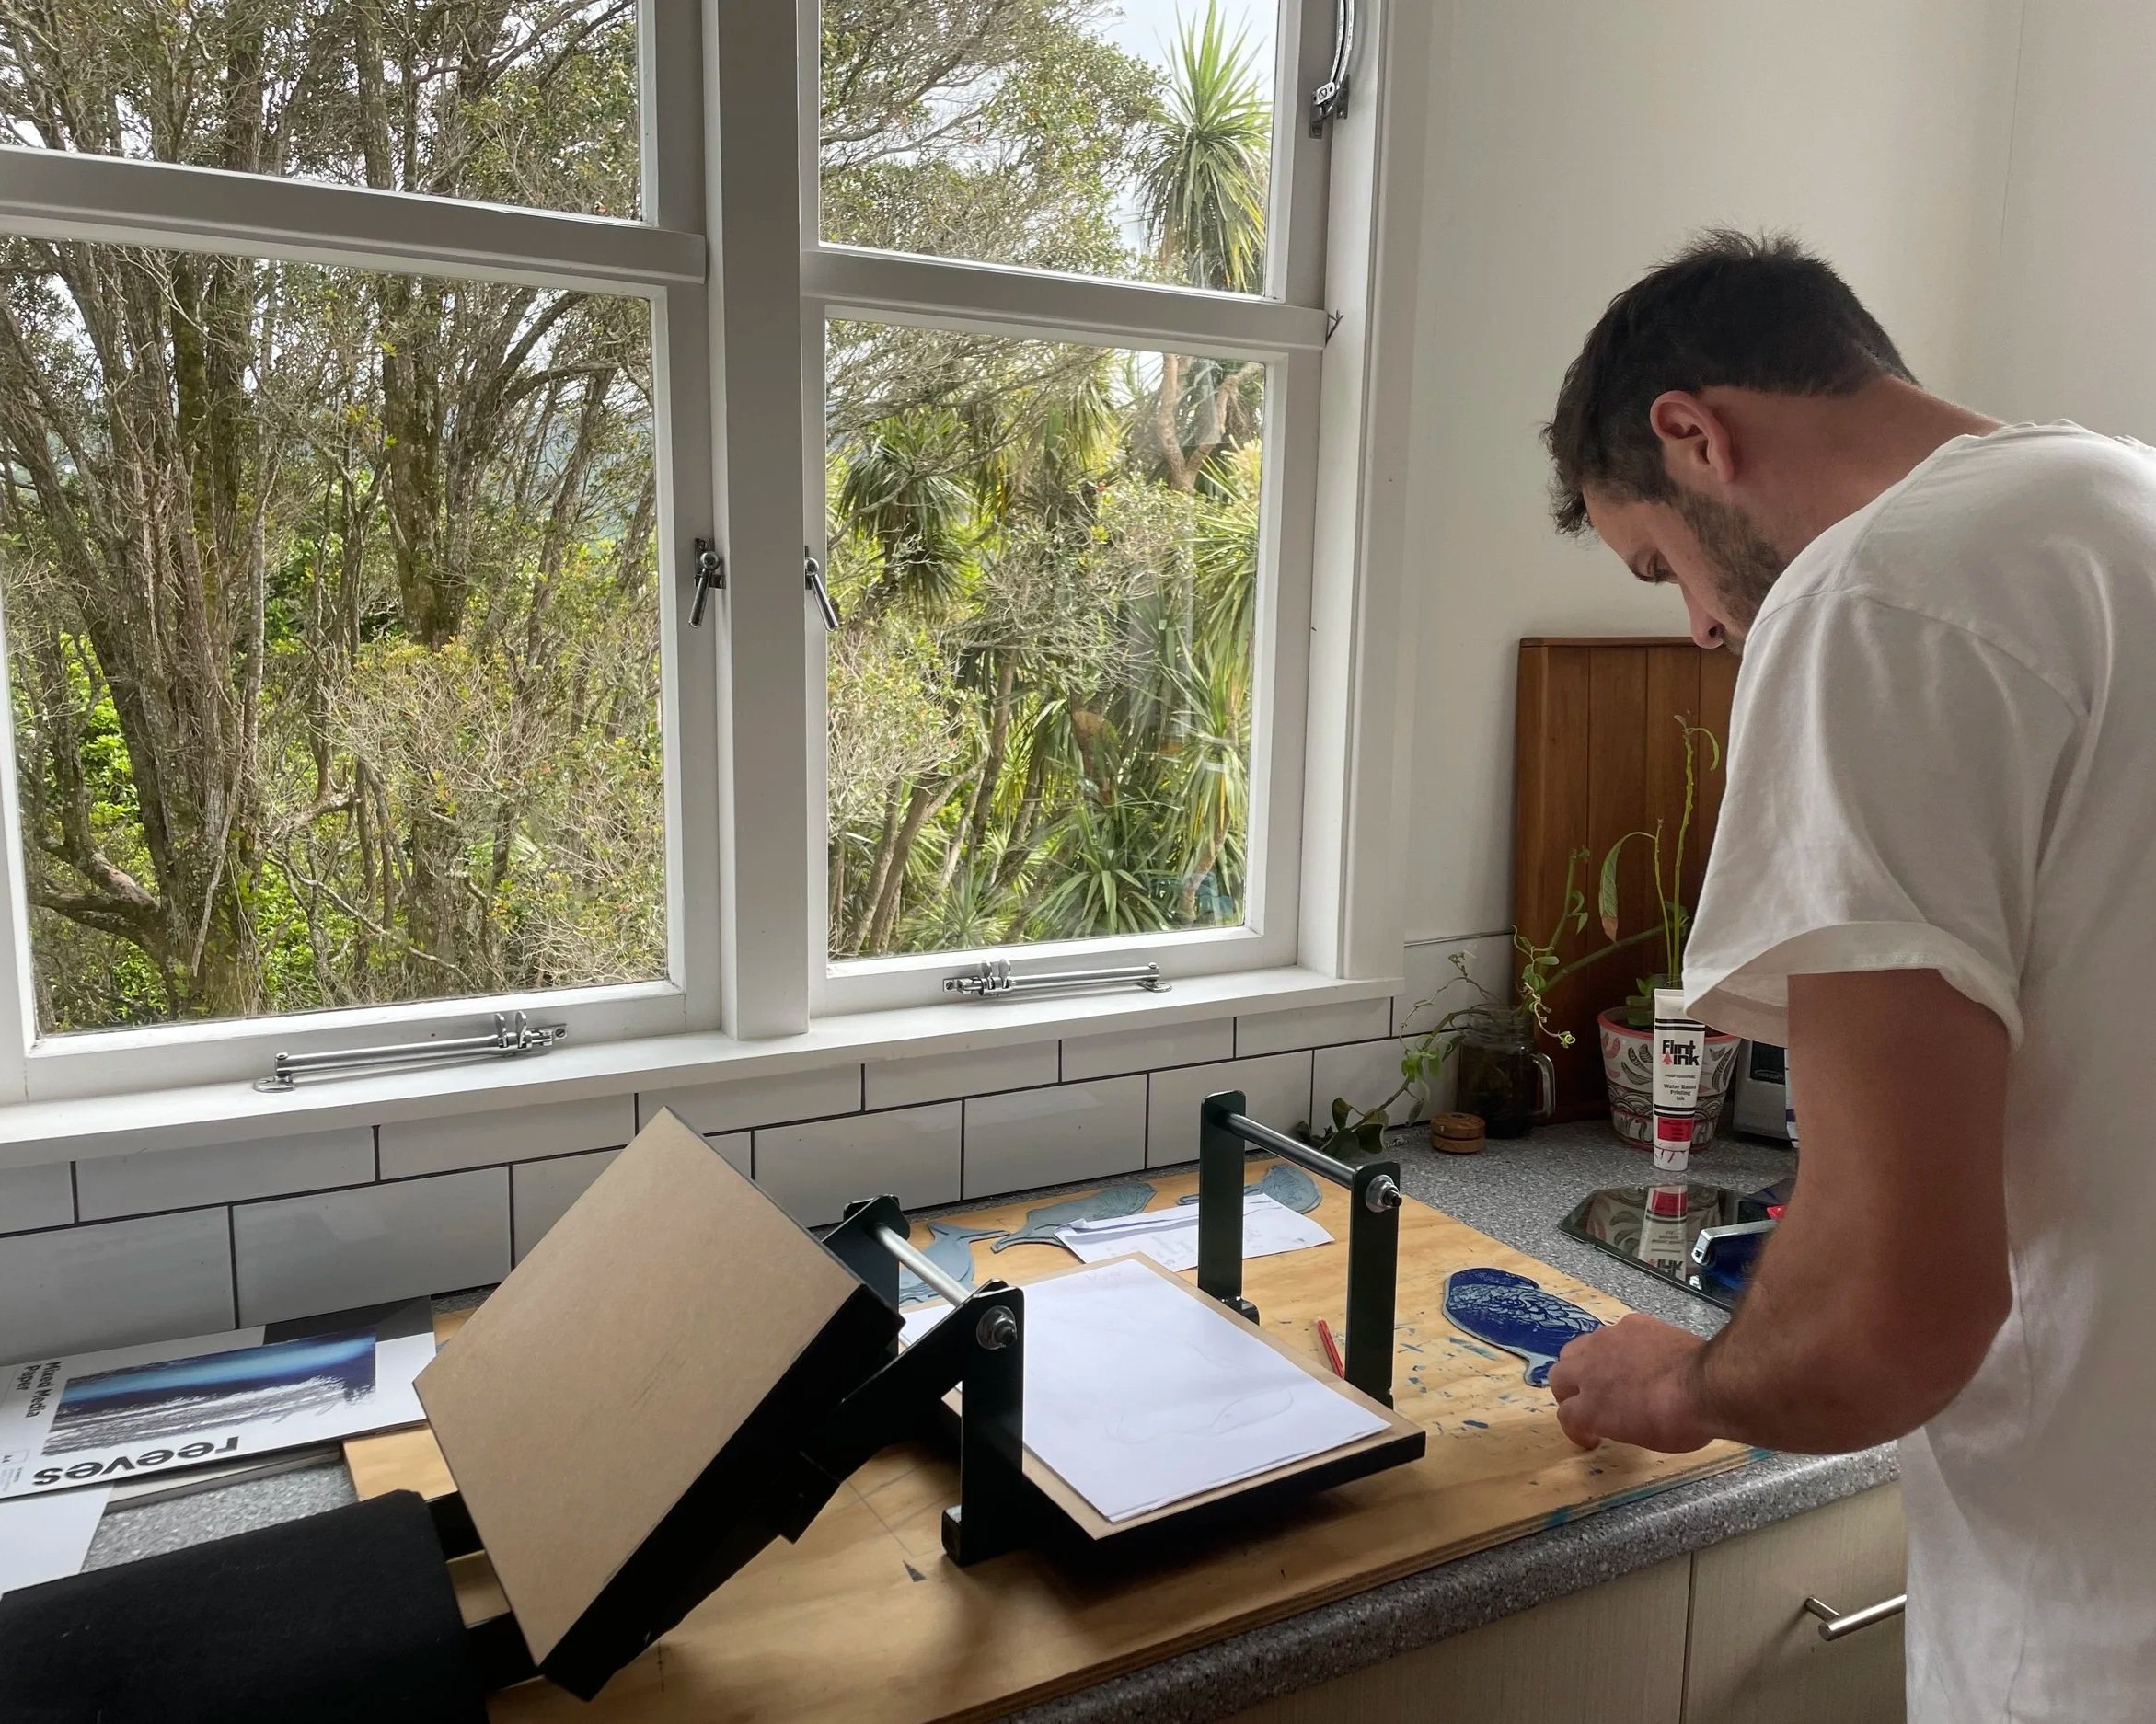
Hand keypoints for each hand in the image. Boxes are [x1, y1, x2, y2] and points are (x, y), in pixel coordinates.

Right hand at [1546, 1314, 1715, 1452]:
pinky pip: (1616, 1333)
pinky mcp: (1631, 1323)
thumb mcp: (1641, 1437)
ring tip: (1612, 1373)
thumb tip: (1620, 1415)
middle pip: (1559, 1374)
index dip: (1577, 1429)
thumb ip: (1617, 1423)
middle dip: (1570, 1389)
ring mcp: (1608, 1340)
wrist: (1706, 1385)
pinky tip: (1643, 1354)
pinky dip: (1621, 1346)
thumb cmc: (1677, 1424)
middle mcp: (1588, 1369)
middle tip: (1591, 1400)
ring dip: (1589, 1363)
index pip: (1566, 1416)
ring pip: (1580, 1347)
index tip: (1592, 1437)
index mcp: (1589, 1407)